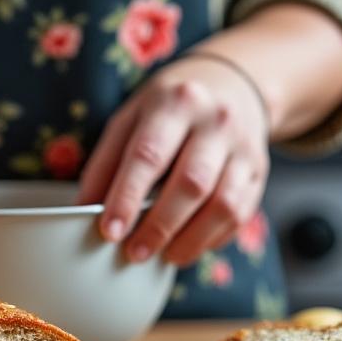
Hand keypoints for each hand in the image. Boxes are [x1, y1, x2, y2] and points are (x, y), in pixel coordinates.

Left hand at [77, 54, 269, 266]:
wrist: (231, 84)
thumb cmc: (167, 109)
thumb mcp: (131, 119)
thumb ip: (106, 163)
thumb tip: (82, 211)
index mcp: (175, 102)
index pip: (149, 155)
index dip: (127, 197)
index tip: (110, 231)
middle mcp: (216, 121)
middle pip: (191, 183)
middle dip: (159, 225)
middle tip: (134, 252)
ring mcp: (244, 146)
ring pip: (223, 204)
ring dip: (190, 239)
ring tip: (164, 256)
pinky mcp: (259, 171)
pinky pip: (241, 214)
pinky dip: (213, 238)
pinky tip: (189, 246)